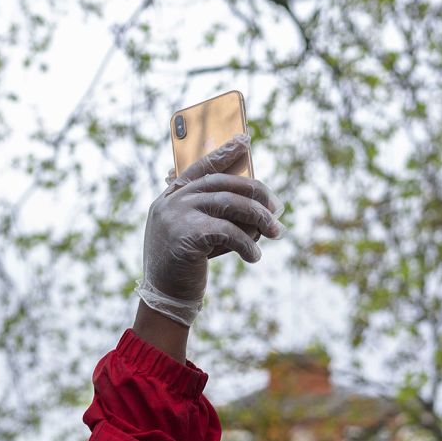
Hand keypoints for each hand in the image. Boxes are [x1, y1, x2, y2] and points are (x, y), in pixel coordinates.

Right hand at [135, 133, 283, 326]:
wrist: (164, 299)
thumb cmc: (183, 268)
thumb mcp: (194, 235)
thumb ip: (212, 216)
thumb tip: (257, 208)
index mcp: (170, 198)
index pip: (200, 167)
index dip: (223, 153)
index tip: (245, 141)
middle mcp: (171, 202)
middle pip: (222, 184)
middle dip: (255, 193)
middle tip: (277, 206)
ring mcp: (176, 215)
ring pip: (229, 204)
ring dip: (258, 218)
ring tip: (276, 231)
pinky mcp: (187, 234)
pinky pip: (228, 231)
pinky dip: (247, 244)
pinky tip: (255, 256)